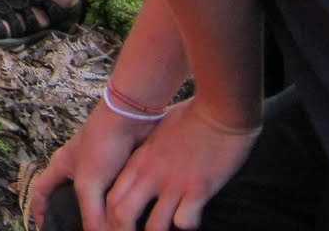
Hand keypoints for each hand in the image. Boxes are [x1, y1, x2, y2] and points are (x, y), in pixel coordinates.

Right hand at [29, 100, 155, 230]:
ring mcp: (99, 167)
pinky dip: (118, 206)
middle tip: (76, 230)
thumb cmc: (102, 142)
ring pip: (95, 197)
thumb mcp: (89, 182)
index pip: (41, 191)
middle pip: (68, 196)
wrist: (132, 118)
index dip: (39, 211)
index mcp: (61, 166)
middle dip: (71, 214)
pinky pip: (114, 193)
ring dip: (100, 212)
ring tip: (106, 226)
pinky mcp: (118, 168)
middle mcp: (77, 167)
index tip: (44, 230)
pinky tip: (126, 217)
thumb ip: (91, 213)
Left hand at [98, 98, 259, 230]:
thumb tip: (144, 171)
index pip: (111, 198)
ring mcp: (173, 183)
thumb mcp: (158, 137)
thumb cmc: (190, 120)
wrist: (218, 110)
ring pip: (154, 226)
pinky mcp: (198, 189)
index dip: (110, 220)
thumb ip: (148, 158)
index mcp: (139, 162)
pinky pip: (185, 222)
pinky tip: (190, 222)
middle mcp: (151, 174)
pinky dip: (186, 227)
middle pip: (121, 215)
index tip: (118, 229)